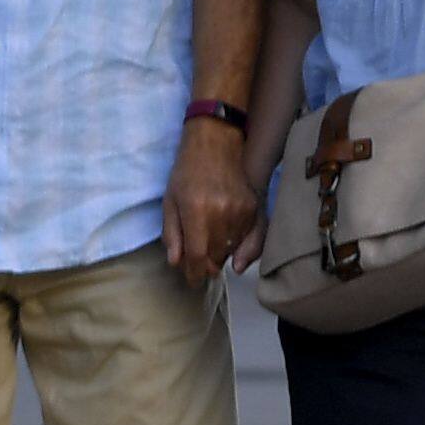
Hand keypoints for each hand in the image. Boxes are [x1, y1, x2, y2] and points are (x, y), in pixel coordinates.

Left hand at [162, 118, 256, 280]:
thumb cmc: (186, 172)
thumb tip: (176, 262)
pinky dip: (236, 247)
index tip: (192, 281)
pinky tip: (227, 245)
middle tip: (197, 265)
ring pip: (232, 251)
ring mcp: (241, 211)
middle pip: (216, 256)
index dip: (194, 273)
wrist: (215, 143)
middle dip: (206, 266)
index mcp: (197, 211)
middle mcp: (221, 213)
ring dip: (220, 257)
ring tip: (211, 251)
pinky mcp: (254, 208)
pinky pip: (247, 239)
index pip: (197, 255)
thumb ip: (172, 233)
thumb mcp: (170, 201)